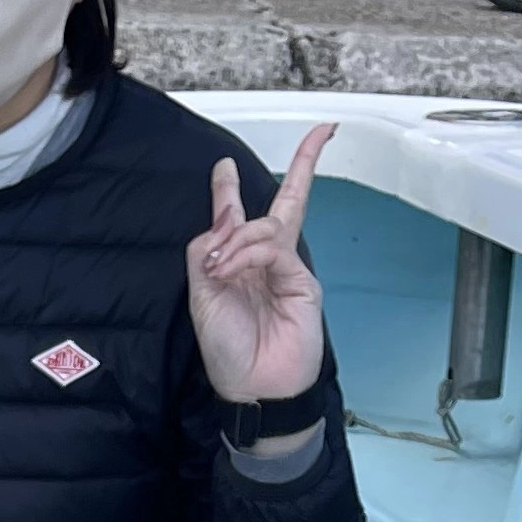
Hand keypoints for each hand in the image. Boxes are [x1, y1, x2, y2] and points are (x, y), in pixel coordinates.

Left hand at [186, 122, 333, 408]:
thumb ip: (206, 251)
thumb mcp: (201, 297)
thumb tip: (223, 215)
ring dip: (238, 239)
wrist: (255, 390)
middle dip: (305, 164)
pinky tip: (233, 270)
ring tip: (221, 269)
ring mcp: (287, 270)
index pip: (239, 219)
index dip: (230, 191)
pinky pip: (274, 248)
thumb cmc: (228, 352)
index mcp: (239, 266)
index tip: (223, 166)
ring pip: (267, 226)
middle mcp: (266, 263)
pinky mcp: (302, 281)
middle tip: (320, 132)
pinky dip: (249, 252)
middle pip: (286, 203)